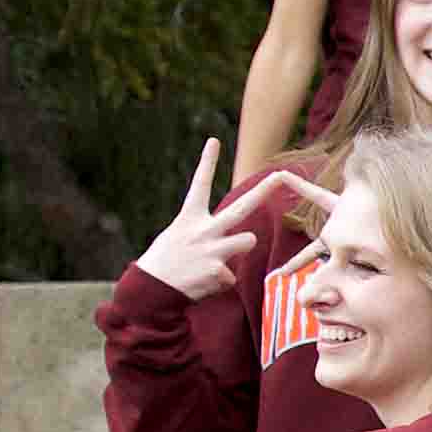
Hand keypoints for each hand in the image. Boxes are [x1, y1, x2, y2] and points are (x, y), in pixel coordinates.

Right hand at [132, 143, 317, 299]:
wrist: (150, 290)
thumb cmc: (166, 262)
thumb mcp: (179, 236)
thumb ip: (205, 231)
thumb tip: (237, 237)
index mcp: (189, 217)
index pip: (199, 184)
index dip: (207, 162)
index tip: (214, 140)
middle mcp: (203, 229)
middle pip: (242, 207)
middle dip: (264, 191)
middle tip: (281, 175)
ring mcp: (212, 249)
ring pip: (248, 241)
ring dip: (239, 249)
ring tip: (213, 261)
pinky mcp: (218, 270)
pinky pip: (232, 275)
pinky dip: (220, 281)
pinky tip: (202, 283)